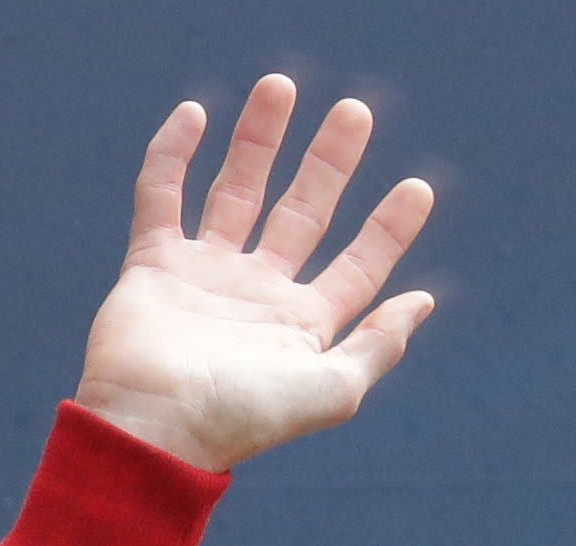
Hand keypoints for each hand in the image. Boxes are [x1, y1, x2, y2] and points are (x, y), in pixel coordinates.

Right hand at [73, 75, 434, 471]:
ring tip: (280, 85)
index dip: (388, 230)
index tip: (416, 186)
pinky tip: (196, 113)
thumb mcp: (332, 391)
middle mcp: (256, 295)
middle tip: (355, 112)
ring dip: (259, 140)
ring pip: (236, 192)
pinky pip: (161, 198)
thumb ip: (378, 345)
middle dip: (329, 163)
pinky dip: (172, 156)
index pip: (356, 267)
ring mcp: (203, 276)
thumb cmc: (241, 418)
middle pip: (301, 213)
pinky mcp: (152, 265)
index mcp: (300, 326)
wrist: (153, 429)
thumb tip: (423, 299)